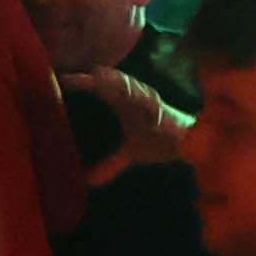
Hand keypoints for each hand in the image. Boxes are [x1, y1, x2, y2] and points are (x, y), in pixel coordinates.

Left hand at [72, 69, 190, 161]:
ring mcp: (152, 106)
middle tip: (89, 74)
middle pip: (117, 84)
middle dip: (104, 78)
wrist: (189, 145)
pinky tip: (144, 108)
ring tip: (109, 79)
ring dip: (123, 84)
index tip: (65, 79)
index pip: (102, 89)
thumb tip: (90, 181)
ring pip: (136, 91)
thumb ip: (111, 164)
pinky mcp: (168, 116)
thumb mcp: (131, 154)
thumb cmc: (160, 141)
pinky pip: (158, 110)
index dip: (85, 83)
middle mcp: (137, 100)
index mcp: (125, 104)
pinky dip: (151, 109)